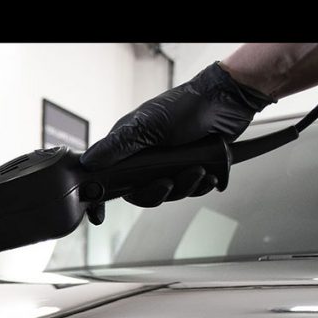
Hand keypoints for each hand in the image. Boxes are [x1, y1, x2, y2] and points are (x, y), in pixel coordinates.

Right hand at [81, 62, 273, 207]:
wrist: (229, 101)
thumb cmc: (186, 106)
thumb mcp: (147, 125)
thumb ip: (117, 146)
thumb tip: (88, 162)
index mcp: (129, 146)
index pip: (108, 176)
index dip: (103, 197)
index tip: (99, 215)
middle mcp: (146, 157)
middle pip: (140, 192)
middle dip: (157, 192)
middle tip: (169, 182)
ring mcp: (168, 163)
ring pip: (167, 193)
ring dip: (185, 186)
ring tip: (198, 171)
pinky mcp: (189, 166)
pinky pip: (189, 188)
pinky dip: (200, 185)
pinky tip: (208, 175)